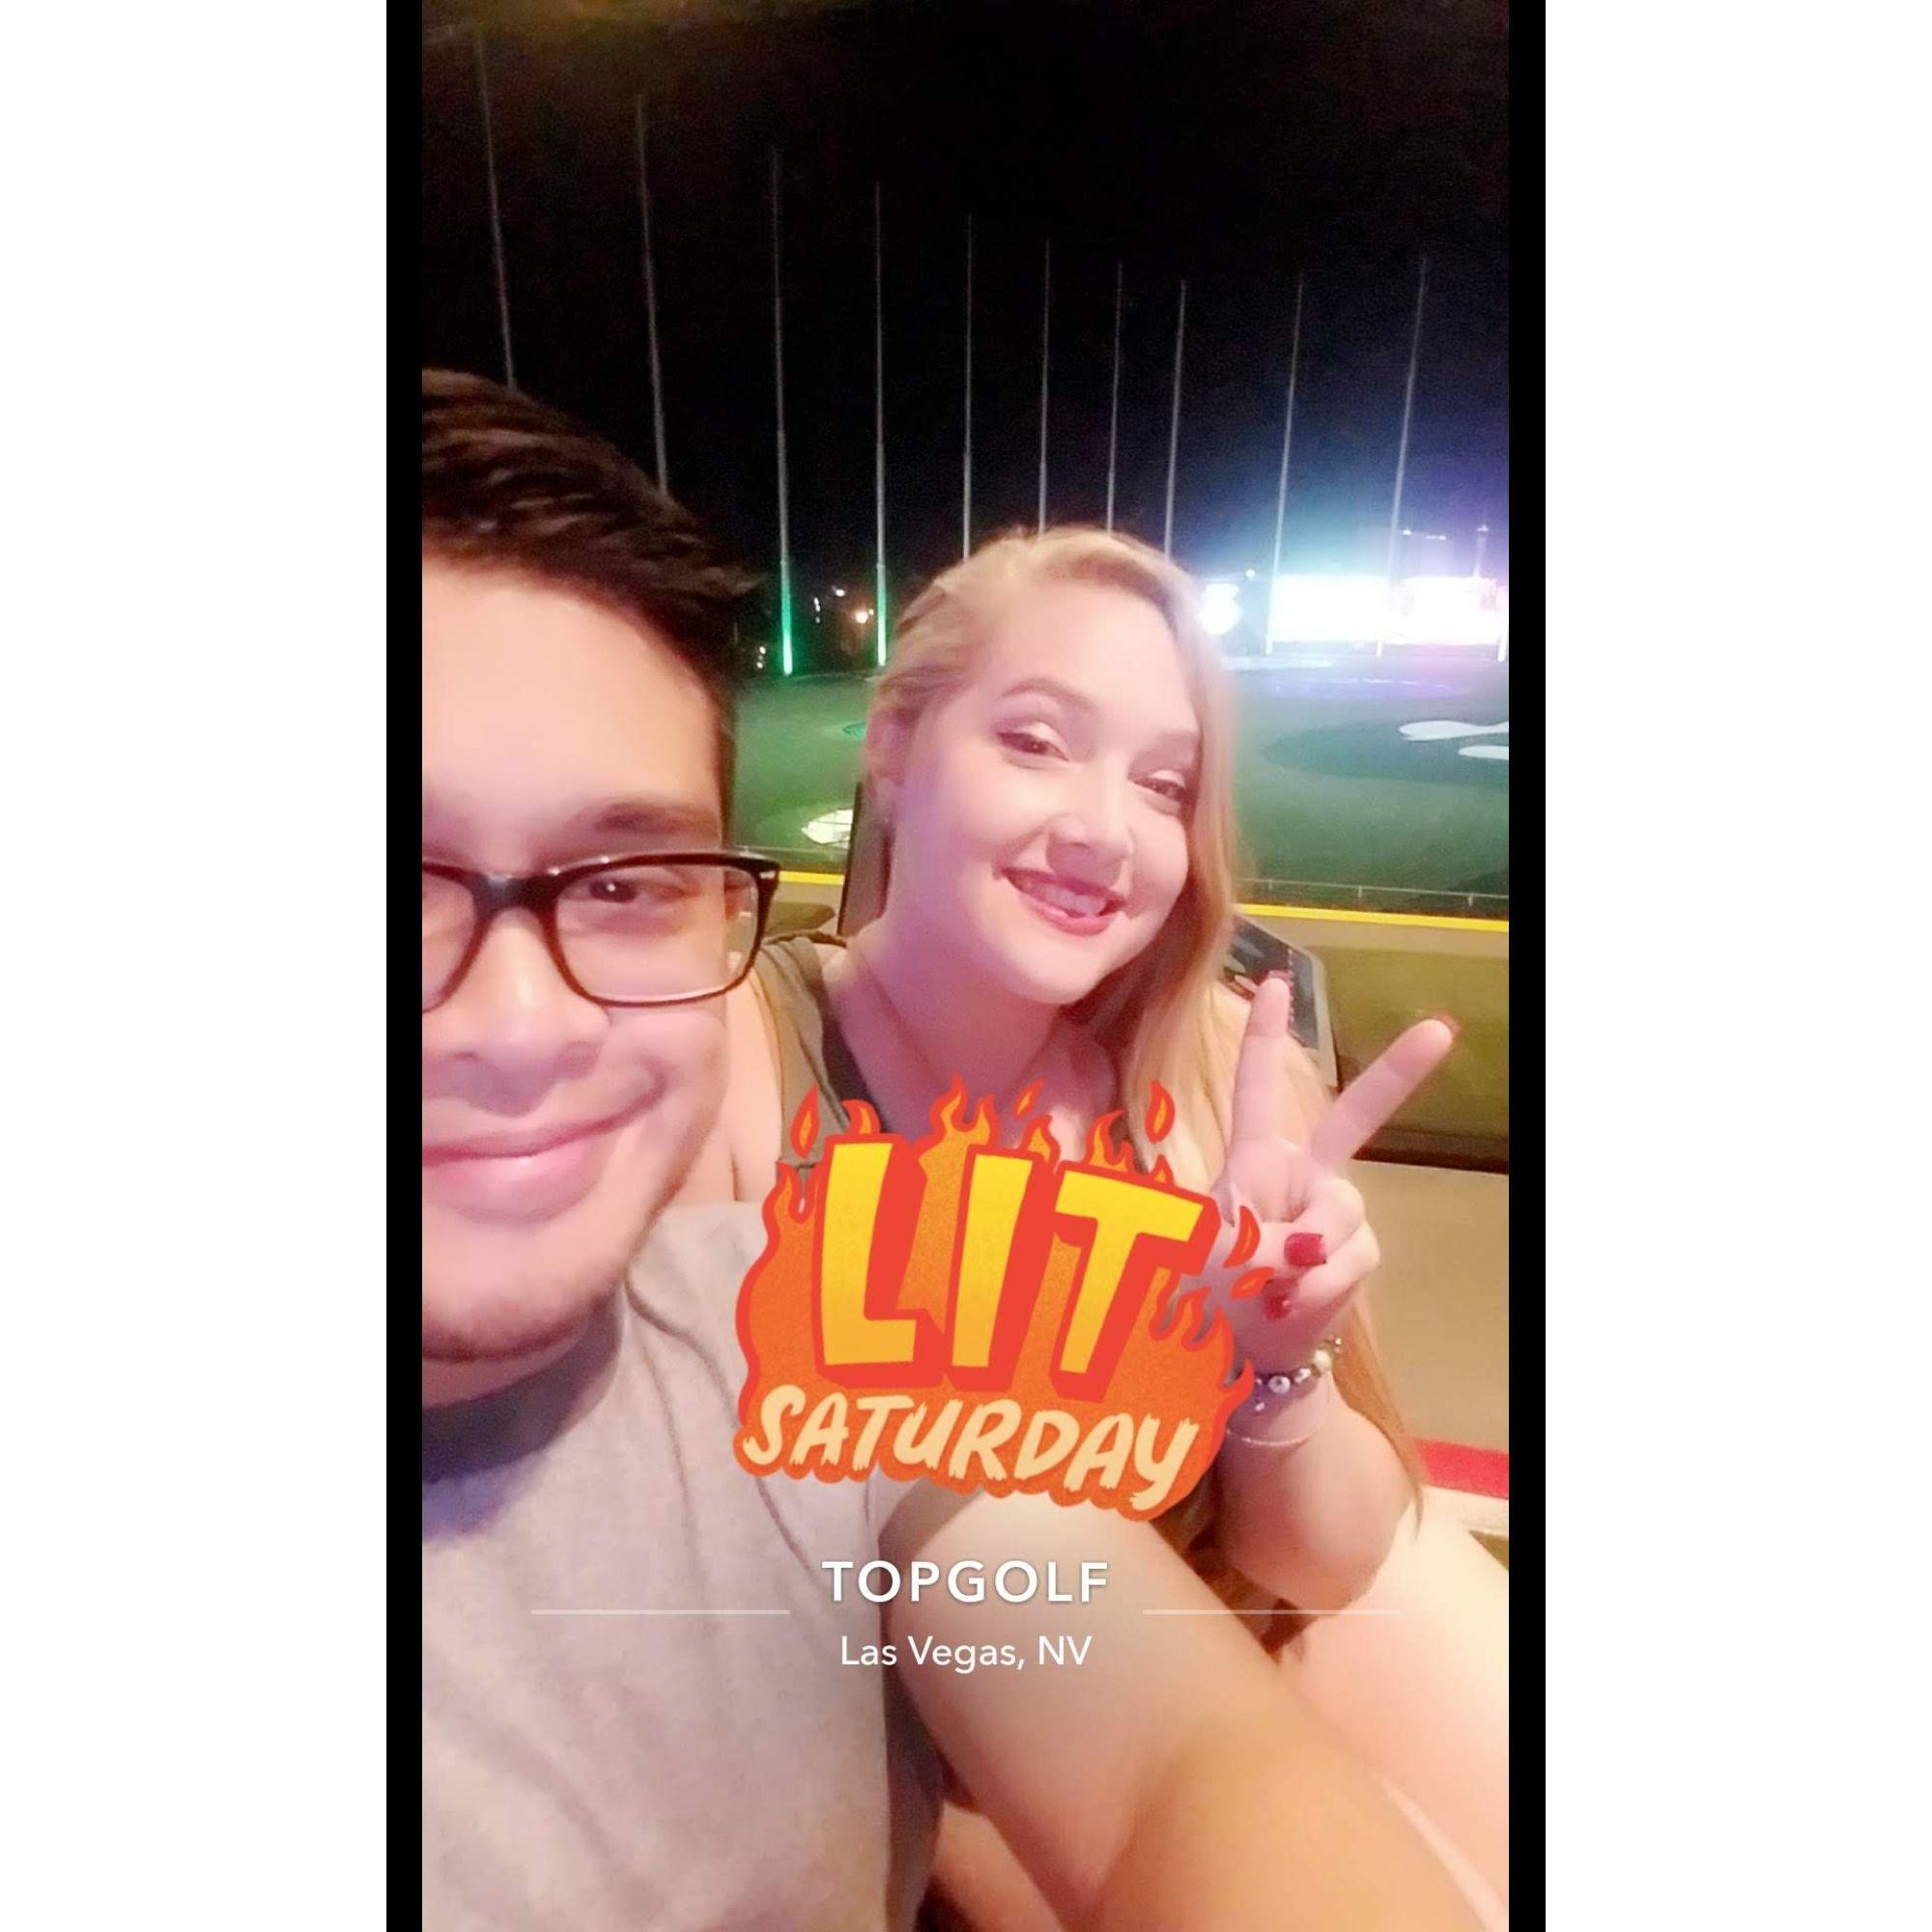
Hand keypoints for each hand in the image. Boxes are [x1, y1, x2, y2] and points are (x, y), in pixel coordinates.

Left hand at [1205, 976, 1456, 1371]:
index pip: (1258, 1087)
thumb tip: (1308, 1247)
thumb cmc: (1212, 1287)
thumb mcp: (1207, 1256)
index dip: (1267, 1036)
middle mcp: (1303, 1174)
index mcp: (1254, 1158)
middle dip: (1397, 1073)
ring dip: (1306, 1255)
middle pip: (1354, 1117)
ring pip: (1341, 1213)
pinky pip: (1347, 1260)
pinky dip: (1317, 1287)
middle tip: (1441, 1030)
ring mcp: (1335, 1213)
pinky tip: (1290, 1305)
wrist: (1247, 1347)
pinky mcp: (1359, 1253)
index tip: (1276, 983)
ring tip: (1269, 1288)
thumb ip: (1250, 1239)